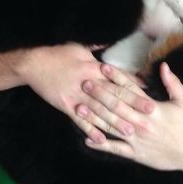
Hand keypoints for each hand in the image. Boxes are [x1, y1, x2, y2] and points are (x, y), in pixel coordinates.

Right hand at [19, 44, 153, 143]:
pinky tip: (101, 139)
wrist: (33, 64)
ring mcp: (76, 96)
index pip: (118, 77)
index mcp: (93, 67)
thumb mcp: (79, 47)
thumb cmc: (57, 53)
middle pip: (113, 96)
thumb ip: (96, 49)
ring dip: (114, 122)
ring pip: (99, 111)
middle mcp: (87, 83)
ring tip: (129, 131)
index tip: (148, 92)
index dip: (134, 85)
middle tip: (148, 115)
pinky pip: (80, 121)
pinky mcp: (66, 106)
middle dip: (131, 106)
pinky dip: (91, 130)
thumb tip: (111, 44)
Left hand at [75, 62, 182, 170]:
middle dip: (99, 94)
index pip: (129, 89)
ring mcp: (136, 139)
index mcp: (152, 108)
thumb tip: (163, 65)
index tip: (103, 67)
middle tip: (84, 84)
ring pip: (111, 126)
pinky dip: (101, 144)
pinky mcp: (135, 153)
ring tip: (79, 107)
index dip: (115, 77)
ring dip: (94, 116)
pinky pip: (115, 149)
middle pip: (116, 106)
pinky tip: (86, 139)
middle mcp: (141, 123)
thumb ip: (173, 83)